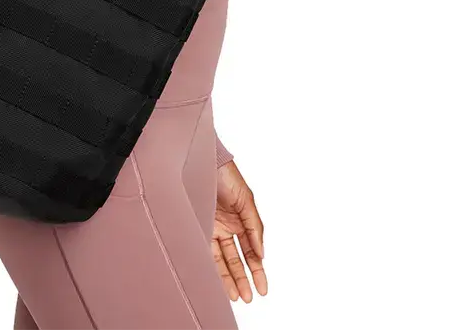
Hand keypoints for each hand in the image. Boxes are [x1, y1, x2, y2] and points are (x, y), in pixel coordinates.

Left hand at [212, 160, 267, 302]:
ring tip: (234, 296)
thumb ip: (254, 227)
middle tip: (247, 297)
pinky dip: (210, 265)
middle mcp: (225, 227)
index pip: (251, 252)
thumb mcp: (246, 200)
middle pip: (235, 259)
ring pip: (220, 258)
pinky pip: (204, 249)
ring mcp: (210, 227)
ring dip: (227, 277)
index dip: (257, 271)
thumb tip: (261, 254)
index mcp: (240, 221)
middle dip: (242, 279)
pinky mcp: (196, 225)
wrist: (202, 159)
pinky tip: (216, 279)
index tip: (262, 289)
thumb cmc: (226, 176)